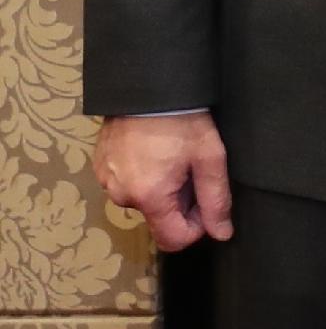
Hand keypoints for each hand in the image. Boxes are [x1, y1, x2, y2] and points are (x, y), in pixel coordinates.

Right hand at [93, 114, 233, 250]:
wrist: (147, 88)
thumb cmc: (183, 121)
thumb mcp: (209, 158)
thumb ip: (216, 200)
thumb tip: (221, 234)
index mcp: (149, 197)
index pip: (172, 240)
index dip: (196, 228)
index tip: (206, 202)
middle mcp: (122, 196)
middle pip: (159, 218)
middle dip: (181, 202)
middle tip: (192, 169)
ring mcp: (106, 182)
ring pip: (144, 200)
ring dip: (162, 188)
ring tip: (173, 156)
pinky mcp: (100, 168)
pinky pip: (127, 184)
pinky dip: (144, 176)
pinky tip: (154, 152)